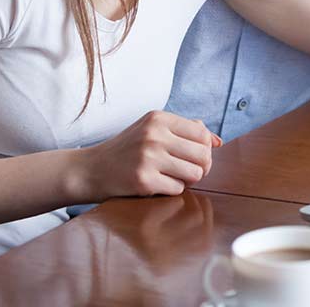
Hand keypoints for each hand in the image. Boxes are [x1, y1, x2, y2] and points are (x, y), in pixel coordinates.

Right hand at [76, 110, 222, 201]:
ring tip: (172, 177)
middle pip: (203, 155)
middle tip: (187, 171)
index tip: (194, 156)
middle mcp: (154, 135)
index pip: (202, 134)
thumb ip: (185, 130)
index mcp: (159, 119)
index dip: (205, 149)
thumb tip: (218, 141)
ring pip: (194, 174)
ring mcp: (148, 158)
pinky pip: (178, 189)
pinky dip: (171, 190)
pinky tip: (157, 184)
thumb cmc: (127, 149)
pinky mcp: (143, 181)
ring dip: (187, 180)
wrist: (91, 169)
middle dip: (201, 167)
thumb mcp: (152, 129)